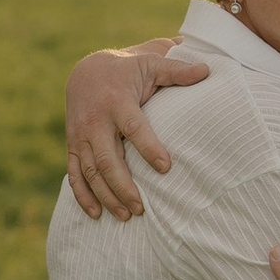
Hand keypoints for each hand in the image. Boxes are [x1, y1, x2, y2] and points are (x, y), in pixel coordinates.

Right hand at [64, 40, 210, 217]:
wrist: (85, 72)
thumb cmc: (127, 70)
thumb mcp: (150, 64)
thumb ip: (177, 70)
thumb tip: (207, 70)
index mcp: (116, 101)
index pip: (133, 127)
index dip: (149, 148)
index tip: (166, 167)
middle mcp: (95, 121)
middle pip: (108, 159)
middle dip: (124, 186)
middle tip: (141, 208)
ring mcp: (80, 136)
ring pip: (91, 172)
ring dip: (107, 196)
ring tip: (126, 216)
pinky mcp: (72, 146)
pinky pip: (74, 174)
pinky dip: (83, 196)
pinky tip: (97, 214)